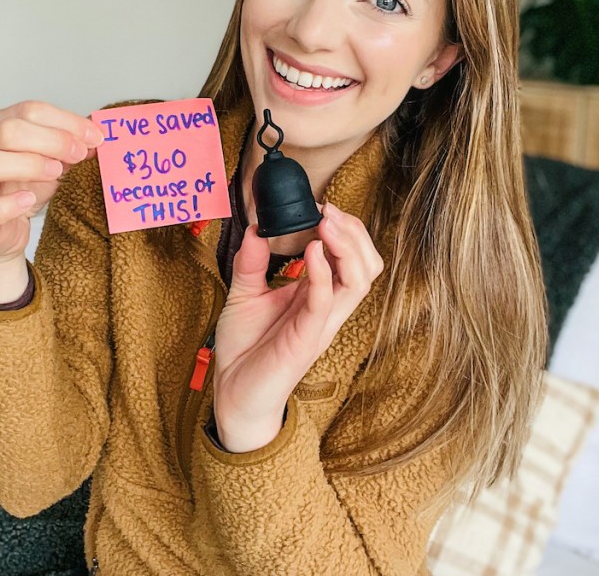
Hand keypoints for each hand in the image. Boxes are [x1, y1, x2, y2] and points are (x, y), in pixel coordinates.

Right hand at [0, 100, 103, 266]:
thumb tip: (94, 138)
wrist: (4, 232)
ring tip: (55, 173)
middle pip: (8, 131)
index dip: (66, 122)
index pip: (28, 111)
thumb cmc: (22, 191)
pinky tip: (28, 200)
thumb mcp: (51, 164)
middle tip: (79, 154)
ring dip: (29, 165)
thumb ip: (68, 149)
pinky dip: (7, 204)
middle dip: (52, 140)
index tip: (95, 136)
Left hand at [212, 203, 384, 451]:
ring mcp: (320, 324)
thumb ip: (252, 261)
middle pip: (366, 266)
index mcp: (318, 296)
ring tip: (326, 223)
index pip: (351, 258)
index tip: (321, 206)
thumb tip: (257, 228)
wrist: (232, 392)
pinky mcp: (306, 339)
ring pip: (359, 282)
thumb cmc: (245, 349)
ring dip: (347, 247)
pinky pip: (325, 302)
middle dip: (355, 233)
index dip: (345, 230)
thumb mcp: (245, 294)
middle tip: (329, 211)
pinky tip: (312, 250)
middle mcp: (327, 308)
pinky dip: (322, 273)